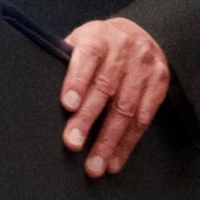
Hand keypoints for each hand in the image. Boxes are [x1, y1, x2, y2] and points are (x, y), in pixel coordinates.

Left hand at [59, 16, 170, 178]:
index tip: (67, 105)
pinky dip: (128, 142)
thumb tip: (41, 88)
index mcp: (97, 37)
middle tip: (73, 144)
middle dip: (87, 120)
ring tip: (95, 164)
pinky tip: (115, 159)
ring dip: (109, 141)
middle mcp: (123, 52)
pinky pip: (144, 118)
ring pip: (126, 109)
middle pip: (105, 89)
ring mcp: (144, 69)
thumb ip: (64, 60)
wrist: (140, 34)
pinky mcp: (159, 85)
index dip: (76, 82)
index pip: (86, 58)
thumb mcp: (79, 40)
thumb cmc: (99, 44)